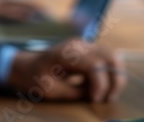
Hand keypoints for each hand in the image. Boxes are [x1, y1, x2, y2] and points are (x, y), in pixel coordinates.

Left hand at [5, 39, 124, 102]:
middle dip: (115, 78)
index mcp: (66, 53)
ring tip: (109, 93)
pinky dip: (111, 70)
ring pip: (112, 54)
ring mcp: (84, 44)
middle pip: (109, 56)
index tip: (96, 99)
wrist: (27, 66)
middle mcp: (78, 44)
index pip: (95, 65)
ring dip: (116, 74)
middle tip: (110, 97)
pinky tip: (105, 85)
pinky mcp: (87, 48)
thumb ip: (76, 92)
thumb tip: (98, 93)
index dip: (100, 84)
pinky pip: (107, 56)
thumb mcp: (52, 90)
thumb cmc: (35, 79)